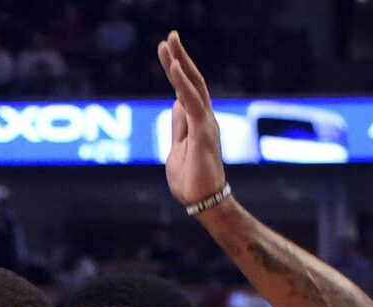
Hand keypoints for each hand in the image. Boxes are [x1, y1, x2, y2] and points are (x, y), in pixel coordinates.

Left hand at [158, 31, 226, 210]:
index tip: (166, 51)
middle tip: (169, 36)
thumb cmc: (191, 181)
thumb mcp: (176, 149)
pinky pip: (192, 102)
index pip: (186, 90)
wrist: (203, 203)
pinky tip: (175, 67)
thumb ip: (178, 126)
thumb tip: (176, 104)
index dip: (177, 70)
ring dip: (180, 63)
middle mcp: (205, 118)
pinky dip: (182, 83)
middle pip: (192, 80)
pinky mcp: (204, 131)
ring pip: (192, 86)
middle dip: (180, 57)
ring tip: (169, 42)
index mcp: (197, 122)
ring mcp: (206, 123)